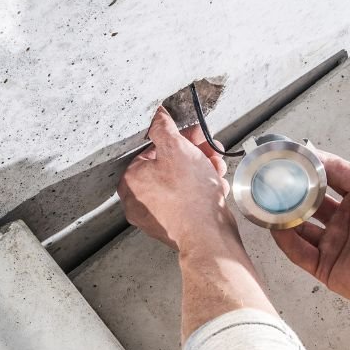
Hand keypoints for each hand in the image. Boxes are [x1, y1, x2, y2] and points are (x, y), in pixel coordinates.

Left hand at [119, 108, 240, 253]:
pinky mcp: (172, 226)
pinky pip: (185, 201)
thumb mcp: (177, 149)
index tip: (194, 136)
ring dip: (201, 171)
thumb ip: (164, 128)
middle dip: (194, 155)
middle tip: (209, 150)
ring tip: (217, 168)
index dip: (178, 139)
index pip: (152, 149)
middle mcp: (138, 201)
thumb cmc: (190, 195)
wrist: (208, 235)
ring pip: (179, 184)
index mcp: (131, 180)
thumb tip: (157, 114)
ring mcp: (154, 216)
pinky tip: (216, 186)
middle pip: (167, 167)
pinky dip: (200, 191)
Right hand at [271, 153, 349, 311]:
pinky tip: (276, 227)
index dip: (308, 172)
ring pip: (300, 228)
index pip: (326, 181)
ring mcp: (333, 245)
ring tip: (267, 203)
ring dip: (284, 217)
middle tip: (272, 182)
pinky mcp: (325, 267)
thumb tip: (316, 156)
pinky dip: (286, 240)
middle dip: (291, 194)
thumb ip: (343, 171)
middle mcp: (344, 222)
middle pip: (309, 205)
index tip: (288, 161)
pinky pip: (299, 252)